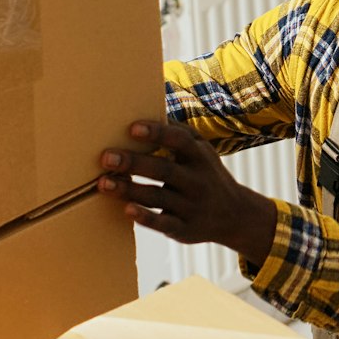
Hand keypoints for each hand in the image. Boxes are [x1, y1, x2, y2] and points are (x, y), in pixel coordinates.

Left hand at [98, 122, 277, 259]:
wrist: (235, 215)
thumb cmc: (207, 175)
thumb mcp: (202, 151)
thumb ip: (180, 133)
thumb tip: (151, 108)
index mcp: (200, 157)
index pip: (180, 141)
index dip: (157, 133)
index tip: (132, 128)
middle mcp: (198, 181)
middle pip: (164, 169)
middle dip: (134, 162)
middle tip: (106, 157)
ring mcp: (192, 206)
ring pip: (158, 196)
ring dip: (129, 189)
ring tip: (103, 183)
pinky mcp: (185, 229)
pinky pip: (163, 223)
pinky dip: (145, 217)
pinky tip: (126, 210)